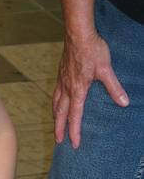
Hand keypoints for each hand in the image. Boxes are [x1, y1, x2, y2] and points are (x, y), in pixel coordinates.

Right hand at [53, 31, 128, 147]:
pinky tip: (57, 103)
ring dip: (56, 117)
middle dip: (59, 129)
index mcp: (77, 90)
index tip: (74, 144)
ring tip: (56, 125)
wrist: (78, 34)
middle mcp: (66, 88)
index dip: (74, 131)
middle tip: (58, 141)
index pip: (75, 116)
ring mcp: (62, 81)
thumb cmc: (92, 50)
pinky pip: (56, 94)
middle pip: (60, 114)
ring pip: (56, 104)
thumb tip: (124, 103)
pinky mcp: (61, 74)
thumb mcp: (106, 70)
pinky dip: (55, 103)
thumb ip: (114, 88)